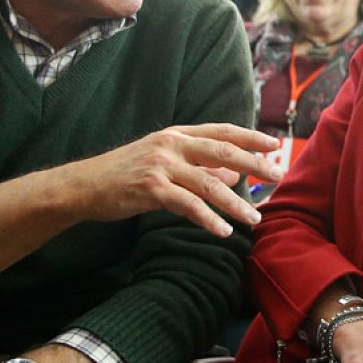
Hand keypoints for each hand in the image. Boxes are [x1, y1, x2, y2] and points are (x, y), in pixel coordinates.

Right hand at [63, 123, 281, 236]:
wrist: (84, 186)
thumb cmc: (127, 174)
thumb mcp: (165, 163)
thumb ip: (200, 166)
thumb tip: (236, 172)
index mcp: (177, 135)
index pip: (222, 131)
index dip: (250, 137)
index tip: (275, 145)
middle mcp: (172, 145)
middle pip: (223, 152)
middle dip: (254, 164)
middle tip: (278, 176)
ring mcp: (161, 165)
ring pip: (209, 183)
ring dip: (235, 203)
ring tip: (255, 219)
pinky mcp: (151, 188)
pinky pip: (188, 205)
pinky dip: (208, 219)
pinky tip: (223, 231)